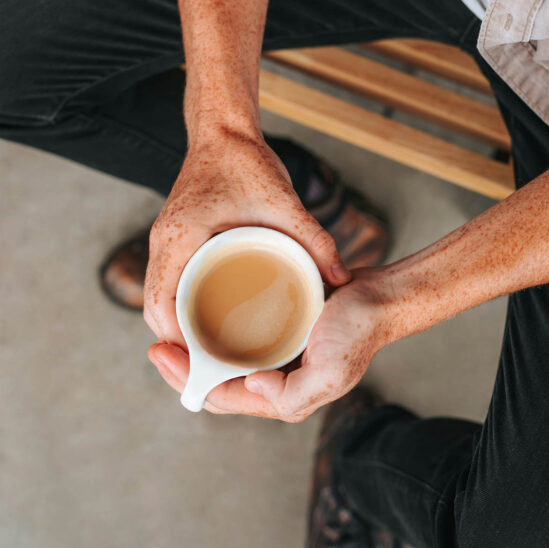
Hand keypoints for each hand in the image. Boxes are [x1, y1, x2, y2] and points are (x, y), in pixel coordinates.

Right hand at [144, 127, 350, 352]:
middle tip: (214, 364)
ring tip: (213, 349)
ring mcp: (163, 241)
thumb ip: (315, 240)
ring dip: (179, 326)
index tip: (206, 364)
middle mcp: (163, 243)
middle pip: (156, 309)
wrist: (223, 131)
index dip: (179, 343)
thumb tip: (341, 279)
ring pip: (159, 298)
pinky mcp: (173, 239)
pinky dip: (180, 306)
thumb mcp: (284, 202)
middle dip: (179, 342)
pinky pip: (168, 283)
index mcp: (179, 239)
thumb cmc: (245, 161)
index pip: (162, 306)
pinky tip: (207, 318)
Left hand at [148, 267, 389, 420]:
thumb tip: (252, 385)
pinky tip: (201, 318)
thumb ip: (291, 395)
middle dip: (184, 370)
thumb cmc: (358, 331)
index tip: (162, 354)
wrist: (379, 300)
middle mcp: (276, 382)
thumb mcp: (331, 371)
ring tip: (170, 333)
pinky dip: (217, 335)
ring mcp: (277, 360)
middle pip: (218, 384)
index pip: (224, 399)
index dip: (189, 382)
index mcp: (283, 398)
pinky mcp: (280, 336)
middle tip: (156, 345)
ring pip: (225, 364)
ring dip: (197, 353)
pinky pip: (240, 342)